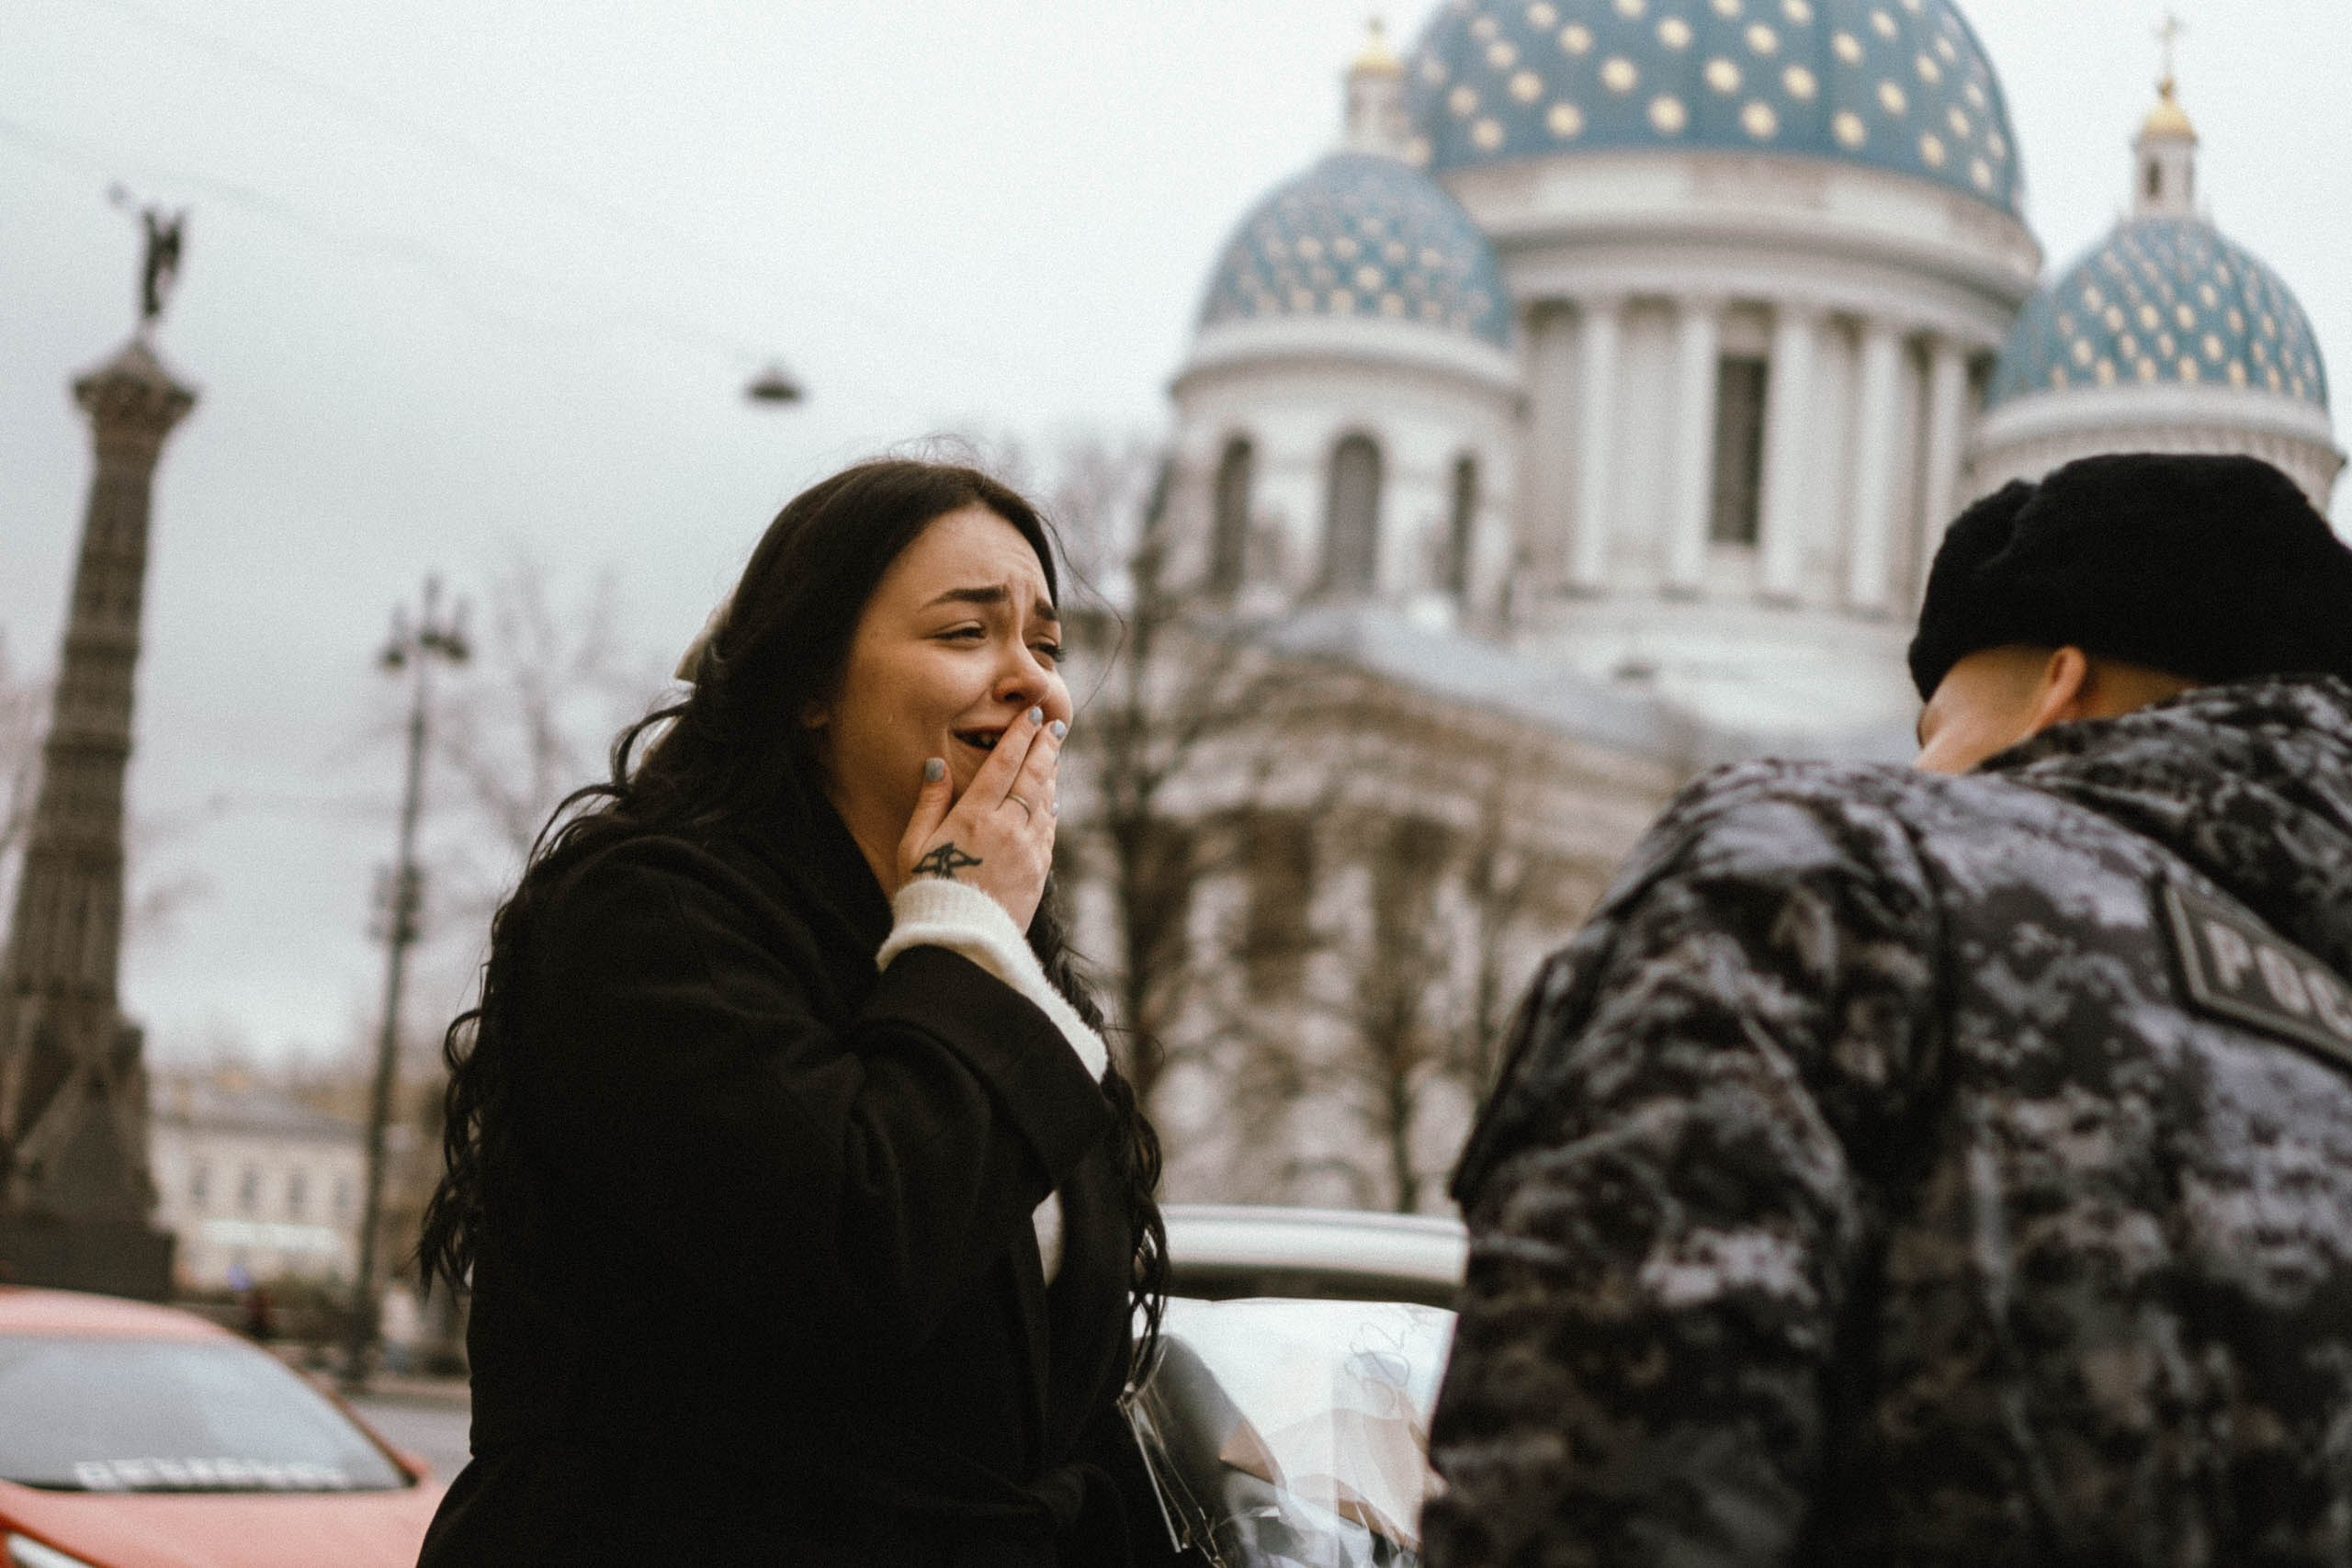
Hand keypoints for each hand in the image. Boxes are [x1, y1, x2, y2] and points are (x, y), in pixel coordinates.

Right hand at [897, 705, 1063, 929]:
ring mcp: (1028, 850)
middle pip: (1033, 776)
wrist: (959, 941)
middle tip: (1055, 725)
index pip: (1003, 765)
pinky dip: (1051, 808)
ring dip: (1050, 774)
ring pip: (1045, 801)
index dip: (1019, 736)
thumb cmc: (927, 891)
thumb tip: (936, 765)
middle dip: (1045, 746)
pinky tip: (1050, 799)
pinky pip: (1048, 830)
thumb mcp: (914, 846)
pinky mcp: (1039, 871)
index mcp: (974, 817)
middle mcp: (1007, 828)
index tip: (1033, 715)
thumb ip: (929, 803)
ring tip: (1053, 755)